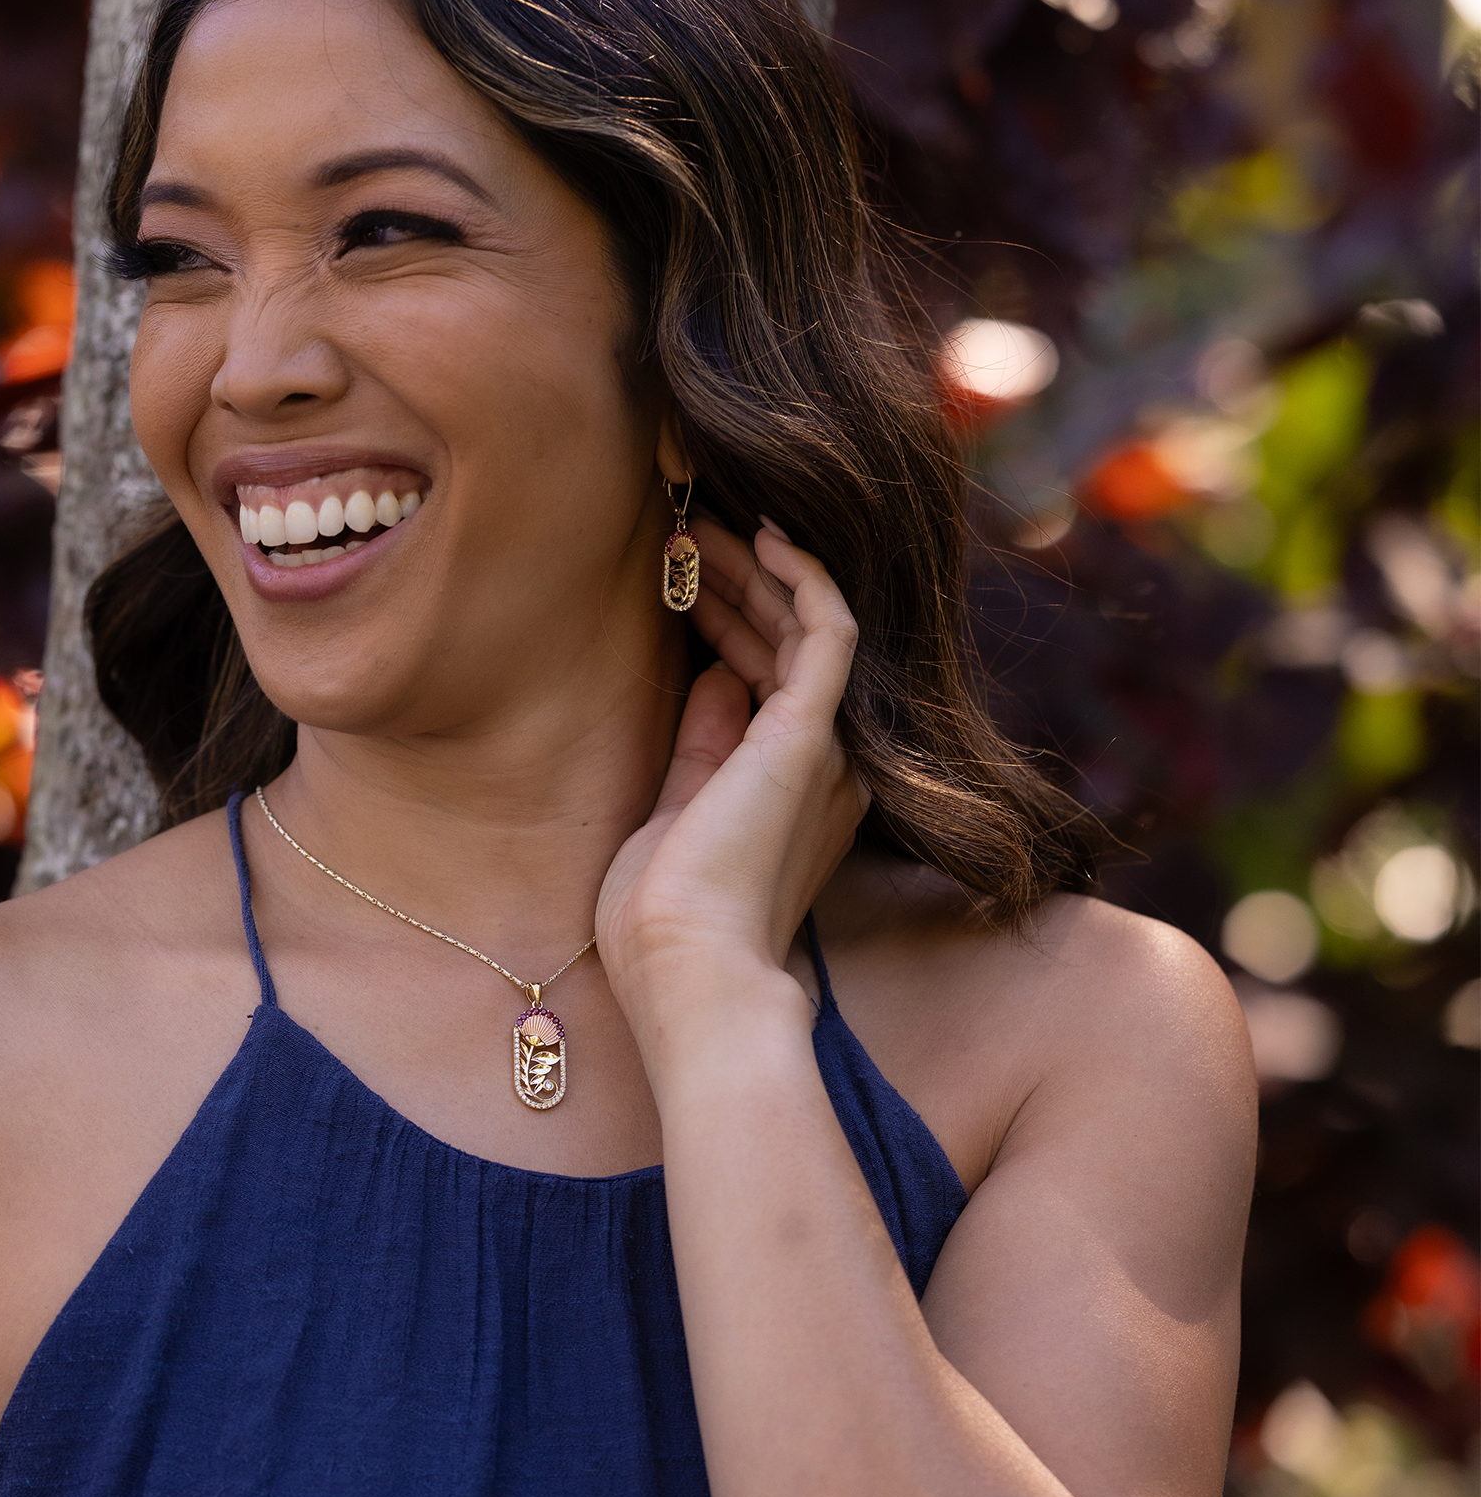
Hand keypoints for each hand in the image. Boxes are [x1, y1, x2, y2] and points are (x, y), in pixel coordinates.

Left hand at [597, 515, 869, 1069]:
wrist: (686, 970)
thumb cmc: (667, 918)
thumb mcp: (678, 812)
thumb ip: (703, 746)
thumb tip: (714, 676)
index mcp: (791, 786)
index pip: (769, 677)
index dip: (727, 619)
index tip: (679, 580)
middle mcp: (823, 761)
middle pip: (787, 643)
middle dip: (736, 583)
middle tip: (684, 534)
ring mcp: (823, 745)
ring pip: (804, 626)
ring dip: (756, 569)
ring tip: (701, 526)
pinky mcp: (811, 733)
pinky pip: (828, 629)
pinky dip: (803, 576)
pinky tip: (765, 535)